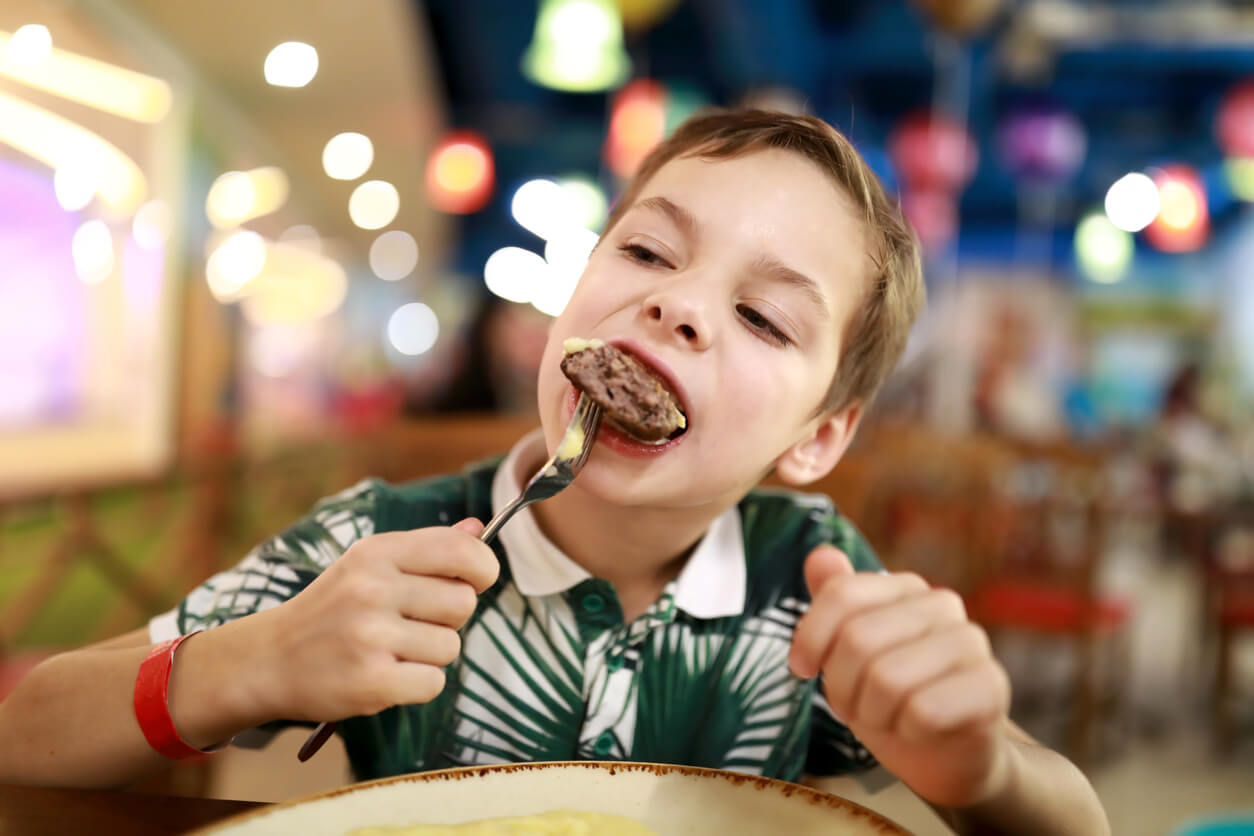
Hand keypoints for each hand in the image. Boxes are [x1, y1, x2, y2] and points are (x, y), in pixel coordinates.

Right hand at [250, 518, 497, 722]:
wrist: (269, 659)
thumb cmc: (332, 609)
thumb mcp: (368, 564)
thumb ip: (427, 547)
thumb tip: (478, 529)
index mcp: (377, 552)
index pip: (462, 552)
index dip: (483, 569)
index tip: (475, 581)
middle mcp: (373, 588)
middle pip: (464, 602)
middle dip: (449, 617)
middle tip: (414, 623)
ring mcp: (370, 636)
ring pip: (451, 646)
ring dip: (431, 654)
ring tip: (393, 650)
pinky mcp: (371, 681)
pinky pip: (434, 683)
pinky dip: (419, 685)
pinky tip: (388, 675)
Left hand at [789, 546, 1012, 808]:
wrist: (946, 754)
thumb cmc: (890, 697)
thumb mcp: (849, 650)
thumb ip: (836, 601)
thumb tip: (820, 554)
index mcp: (905, 587)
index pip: (842, 593)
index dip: (811, 637)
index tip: (802, 668)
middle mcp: (942, 604)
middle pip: (858, 639)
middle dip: (841, 686)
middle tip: (852, 706)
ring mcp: (971, 642)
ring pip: (887, 679)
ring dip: (873, 713)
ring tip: (886, 717)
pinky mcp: (991, 686)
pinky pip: (923, 711)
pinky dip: (906, 730)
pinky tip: (918, 729)